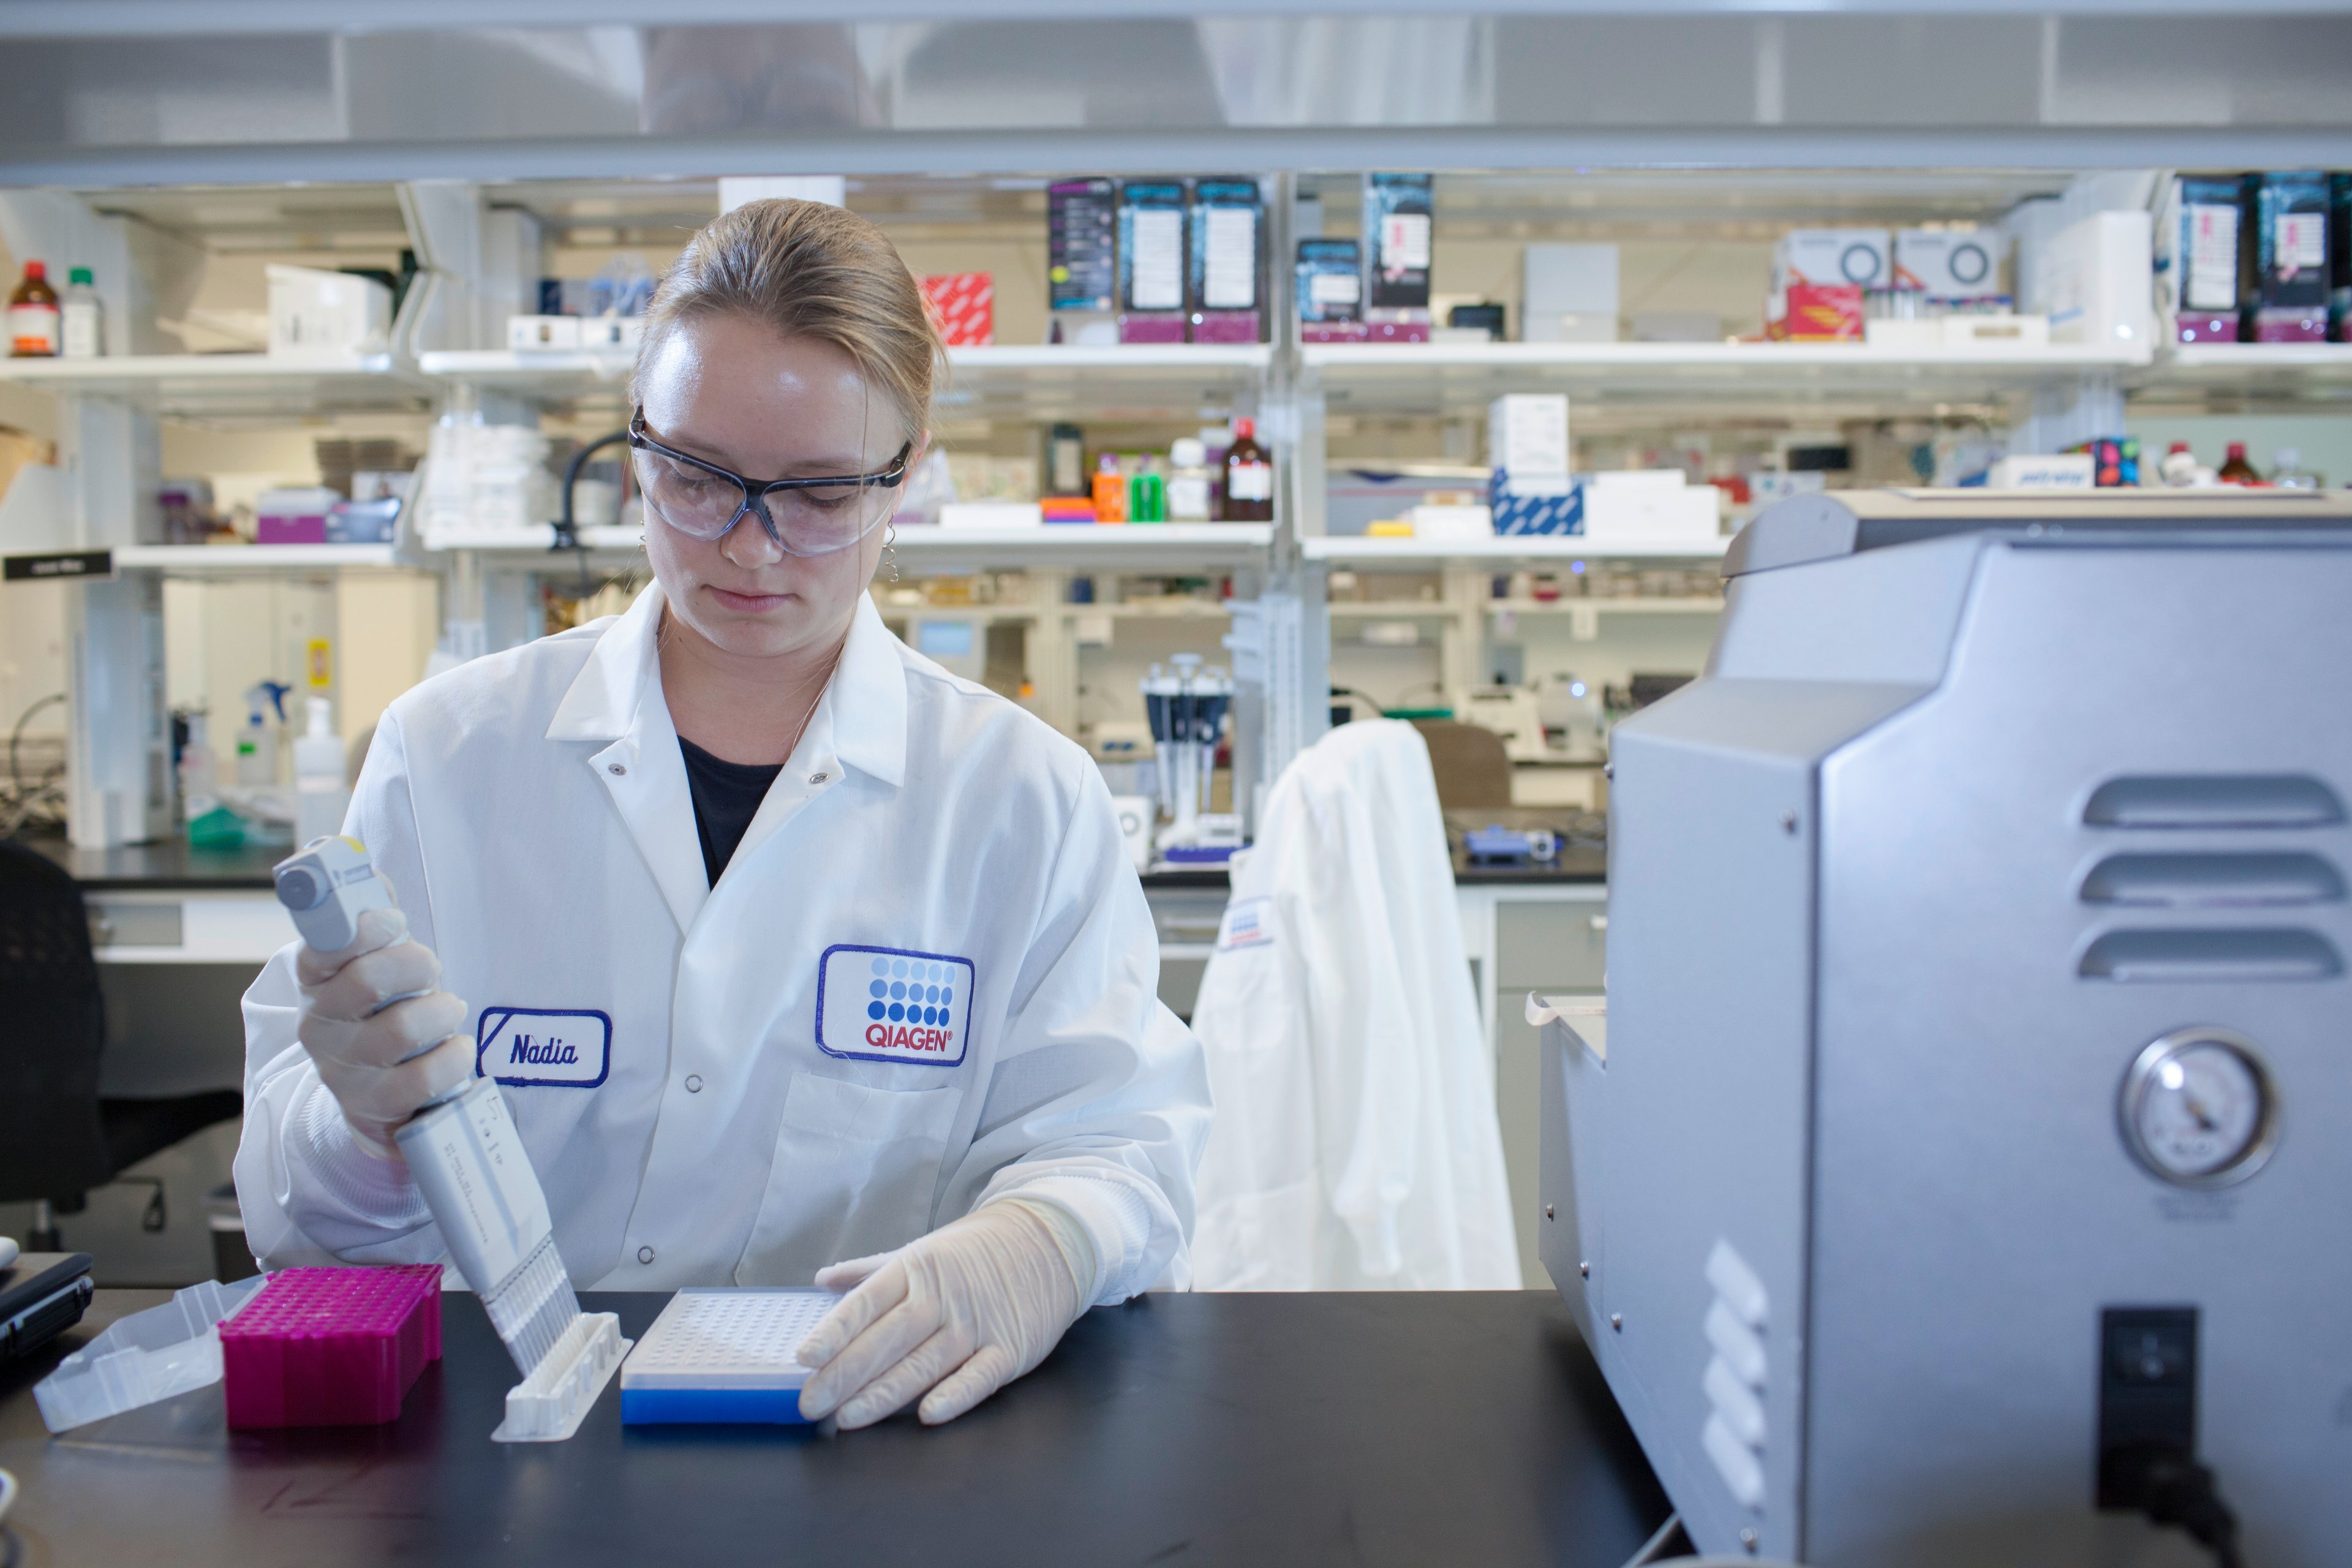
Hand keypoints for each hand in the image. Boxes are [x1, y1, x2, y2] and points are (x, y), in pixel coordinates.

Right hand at [296, 904, 474, 1154]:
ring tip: (447, 1011)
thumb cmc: (383, 1013)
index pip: (324, 946)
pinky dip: (453, 1058)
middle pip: (368, 981)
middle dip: (417, 965)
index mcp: (314, 981)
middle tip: (431, 970)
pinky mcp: (373, 1106)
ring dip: (441, 1012)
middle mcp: (319, 1026)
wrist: (377, 1097)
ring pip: (401, 1030)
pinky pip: (423, 1078)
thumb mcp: (374, 963)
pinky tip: (455, 1050)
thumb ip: (372, 916)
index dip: (366, 927)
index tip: (395, 922)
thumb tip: (368, 873)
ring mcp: (343, 1071)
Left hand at [797, 1198, 1095, 1428]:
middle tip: (811, 1403)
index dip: (836, 1330)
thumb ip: (872, 1270)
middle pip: (889, 1338)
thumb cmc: (975, 1251)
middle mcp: (944, 1296)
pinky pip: (979, 1376)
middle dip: (846, 1373)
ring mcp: (978, 1323)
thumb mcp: (922, 1250)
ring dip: (885, 1393)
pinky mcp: (1011, 1349)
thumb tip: (822, 1279)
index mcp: (916, 1269)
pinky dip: (955, 1395)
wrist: (1050, 1240)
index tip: (805, 1357)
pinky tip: (927, 1415)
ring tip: (848, 1418)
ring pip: (926, 1362)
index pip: (868, 1301)